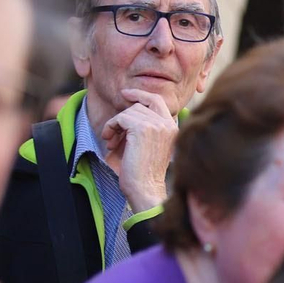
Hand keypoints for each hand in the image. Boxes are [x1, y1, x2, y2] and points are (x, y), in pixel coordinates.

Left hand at [101, 88, 179, 211]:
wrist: (145, 187)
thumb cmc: (144, 172)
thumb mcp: (149, 145)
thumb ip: (145, 127)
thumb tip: (128, 108)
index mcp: (173, 128)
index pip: (158, 101)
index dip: (141, 94)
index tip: (126, 94)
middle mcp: (168, 124)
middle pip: (140, 105)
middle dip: (123, 117)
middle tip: (113, 133)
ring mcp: (157, 125)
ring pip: (129, 111)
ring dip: (115, 124)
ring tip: (112, 142)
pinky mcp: (143, 129)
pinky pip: (121, 118)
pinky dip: (111, 127)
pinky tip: (110, 141)